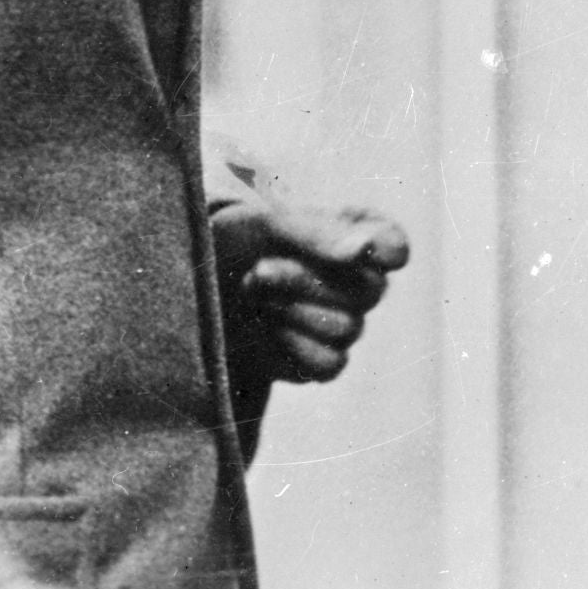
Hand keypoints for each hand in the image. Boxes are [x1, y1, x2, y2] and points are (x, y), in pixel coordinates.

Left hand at [212, 194, 410, 388]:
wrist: (194, 290)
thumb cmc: (234, 243)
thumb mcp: (268, 224)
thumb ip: (319, 233)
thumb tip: (365, 250)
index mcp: (354, 234)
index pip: (394, 245)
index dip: (385, 248)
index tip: (361, 248)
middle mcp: (358, 281)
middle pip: (370, 292)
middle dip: (306, 280)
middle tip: (260, 269)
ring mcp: (343, 324)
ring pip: (348, 329)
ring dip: (292, 311)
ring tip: (254, 295)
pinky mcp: (321, 361)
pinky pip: (330, 364)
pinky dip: (291, 346)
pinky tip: (265, 329)